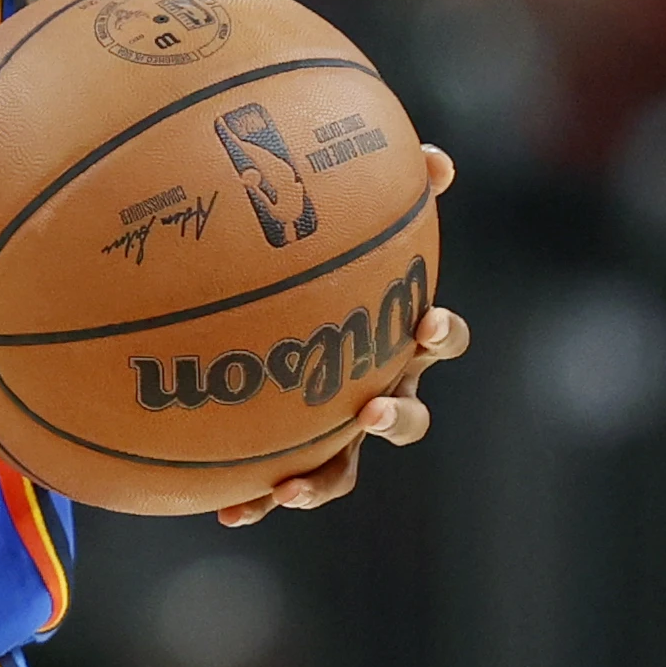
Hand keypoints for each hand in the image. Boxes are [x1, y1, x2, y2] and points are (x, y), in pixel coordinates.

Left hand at [220, 143, 463, 528]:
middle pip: (409, 419)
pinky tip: (223, 510)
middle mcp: (381, 391)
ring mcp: (338, 432)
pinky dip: (256, 500)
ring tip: (291, 487)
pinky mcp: (295, 456)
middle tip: (370, 410)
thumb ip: (390, 190)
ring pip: (344, 467)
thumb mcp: (353, 225)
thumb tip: (433, 156)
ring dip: (323, 480)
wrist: (281, 319)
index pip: (440, 338)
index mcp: (399, 339)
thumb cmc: (329, 268)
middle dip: (397, 420)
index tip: (425, 323)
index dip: (441, 334)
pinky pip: (278, 484)